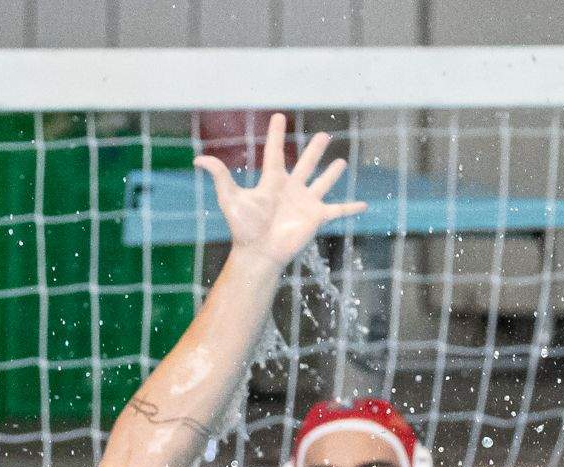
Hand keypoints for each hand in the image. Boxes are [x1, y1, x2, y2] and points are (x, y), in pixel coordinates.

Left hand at [194, 114, 366, 265]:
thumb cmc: (244, 227)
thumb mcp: (230, 198)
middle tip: (323, 135)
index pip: (275, 152)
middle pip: (305, 164)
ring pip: (322, 183)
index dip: (276, 134)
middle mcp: (290, 189)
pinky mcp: (316, 217)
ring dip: (332, 173)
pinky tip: (365, 205)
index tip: (280, 116)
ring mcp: (305, 203)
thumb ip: (220, 176)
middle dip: (314, 150)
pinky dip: (351, 208)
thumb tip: (199, 159)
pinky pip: (338, 211)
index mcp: (272, 181)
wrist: (259, 253)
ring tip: (341, 161)